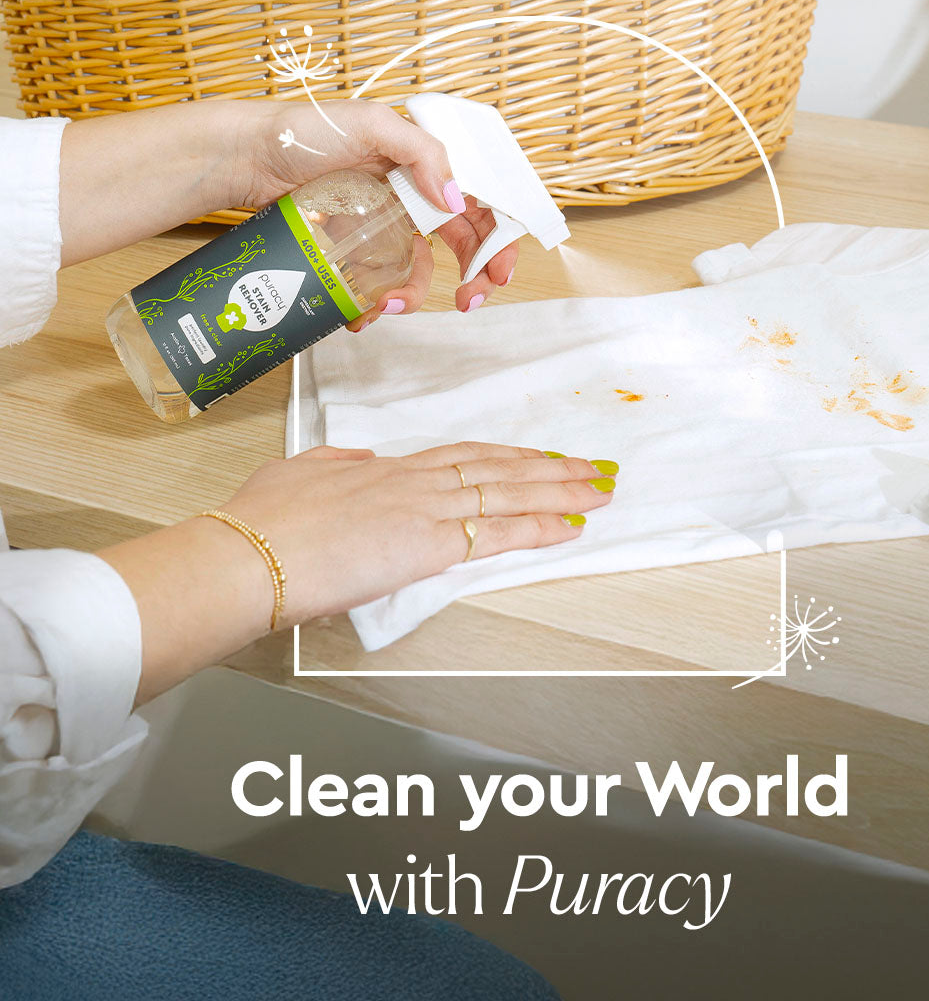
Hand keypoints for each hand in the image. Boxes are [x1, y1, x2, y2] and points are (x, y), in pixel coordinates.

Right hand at [100, 443, 616, 702]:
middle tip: (588, 467)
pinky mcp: (429, 543)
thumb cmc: (259, 524)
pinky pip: (497, 531)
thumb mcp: (296, 474)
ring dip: (559, 491)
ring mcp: (424, 508)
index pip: (459, 457)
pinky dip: (539, 526)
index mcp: (383, 470)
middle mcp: (413, 482)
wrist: (246, 555)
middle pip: (496, 467)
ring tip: (597, 490)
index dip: (503, 458)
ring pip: (507, 491)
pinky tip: (570, 526)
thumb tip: (362, 459)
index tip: (534, 457)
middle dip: (547, 469)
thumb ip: (335, 464)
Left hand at [238, 100, 517, 314]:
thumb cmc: (305, 130)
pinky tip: (360, 311)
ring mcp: (385, 226)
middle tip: (469, 302)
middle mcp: (412, 196)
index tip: (497, 272)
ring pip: (419, 271)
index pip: (480, 203)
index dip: (497, 238)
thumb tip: (455, 199)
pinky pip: (379, 283)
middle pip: (463, 243)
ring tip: (386, 305)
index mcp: (425, 165)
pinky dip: (374, 303)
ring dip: (413, 296)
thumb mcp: (370, 124)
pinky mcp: (356, 249)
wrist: (248, 157)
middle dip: (473, 278)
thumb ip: (421, 153)